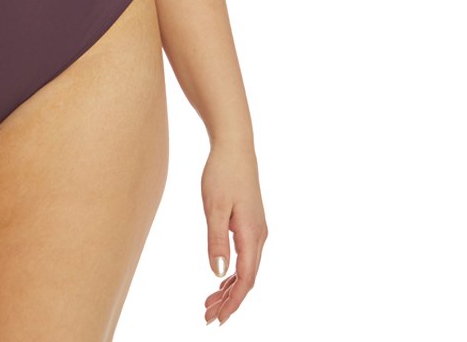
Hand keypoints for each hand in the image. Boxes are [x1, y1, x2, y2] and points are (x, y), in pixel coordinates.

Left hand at [200, 141, 267, 324]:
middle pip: (247, 278)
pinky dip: (233, 271)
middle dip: (229, 300)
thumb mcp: (214, 207)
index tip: (217, 318)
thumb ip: (216, 240)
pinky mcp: (250, 222)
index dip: (232, 302)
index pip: (245, 279)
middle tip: (208, 317)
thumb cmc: (222, 173)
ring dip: (229, 288)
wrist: (234, 146)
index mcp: (251, 235)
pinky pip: (245, 256)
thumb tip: (218, 273)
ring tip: (209, 303)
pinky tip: (221, 278)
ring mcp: (256, 229)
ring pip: (246, 268)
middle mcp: (259, 236)